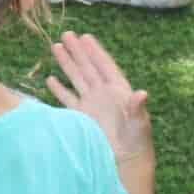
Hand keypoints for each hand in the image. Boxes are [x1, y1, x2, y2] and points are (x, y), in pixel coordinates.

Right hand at [44, 32, 152, 163]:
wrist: (125, 159)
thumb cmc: (137, 140)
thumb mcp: (139, 122)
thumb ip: (137, 107)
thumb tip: (142, 93)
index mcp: (118, 89)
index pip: (104, 65)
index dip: (95, 51)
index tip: (85, 36)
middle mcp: (103, 93)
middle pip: (87, 67)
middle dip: (77, 50)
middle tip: (66, 34)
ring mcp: (91, 103)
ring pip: (76, 78)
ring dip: (67, 63)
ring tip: (56, 47)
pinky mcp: (81, 116)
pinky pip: (68, 99)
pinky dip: (59, 89)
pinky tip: (51, 78)